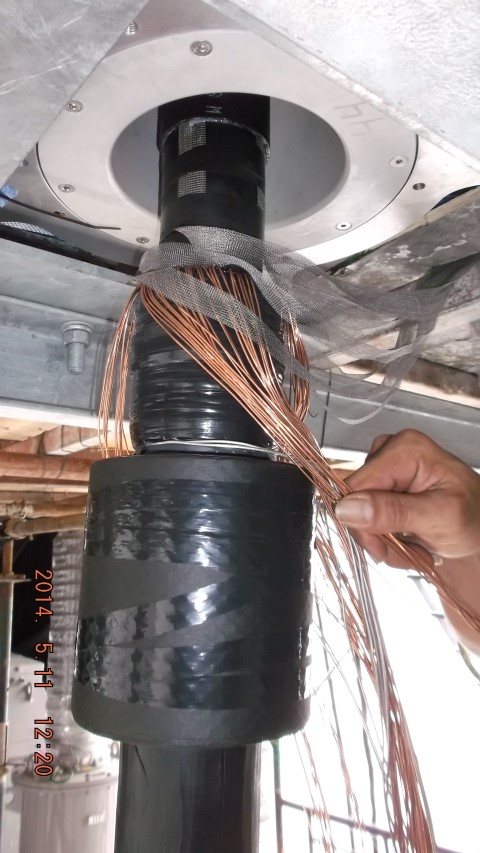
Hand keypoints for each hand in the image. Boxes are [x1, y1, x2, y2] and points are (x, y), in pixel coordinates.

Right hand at [334, 429, 479, 567]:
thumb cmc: (473, 518)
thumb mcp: (439, 517)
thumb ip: (394, 512)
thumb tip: (346, 509)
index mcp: (405, 450)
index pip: (356, 486)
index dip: (362, 522)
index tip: (385, 548)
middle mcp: (391, 451)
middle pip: (354, 500)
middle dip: (377, 534)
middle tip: (407, 552)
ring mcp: (385, 467)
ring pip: (358, 512)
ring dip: (382, 539)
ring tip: (413, 547)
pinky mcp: (383, 484)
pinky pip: (365, 514)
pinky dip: (383, 535)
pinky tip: (406, 539)